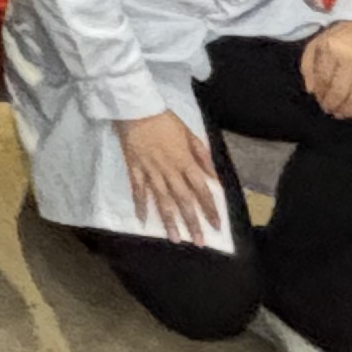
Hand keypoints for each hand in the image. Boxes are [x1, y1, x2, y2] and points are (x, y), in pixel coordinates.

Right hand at [116, 111, 222, 239]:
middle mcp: (169, 170)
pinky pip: (138, 190)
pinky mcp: (134, 169)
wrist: (136, 108)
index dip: (210, 209)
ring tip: (175, 239)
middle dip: (192, 222)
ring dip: (169, 221)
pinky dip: (140, 205)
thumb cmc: (165, 120)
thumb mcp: (189, 134)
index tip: (217, 226)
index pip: (201, 190)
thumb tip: (214, 178)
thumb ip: (202, 156)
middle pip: (183, 200)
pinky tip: (143, 220)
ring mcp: (151, 171)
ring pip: (162, 200)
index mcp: (185, 162)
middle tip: (199, 243)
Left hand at [300, 20, 351, 121]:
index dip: (322, 96)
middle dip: (334, 106)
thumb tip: (311, 91)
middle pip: (341, 93)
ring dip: (348, 112)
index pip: (324, 81)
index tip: (321, 102)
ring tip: (343, 113)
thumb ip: (309, 66)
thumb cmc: (340, 39)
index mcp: (333, 49)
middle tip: (331, 111)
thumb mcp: (317, 44)